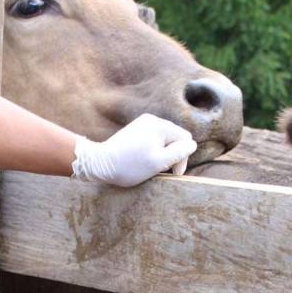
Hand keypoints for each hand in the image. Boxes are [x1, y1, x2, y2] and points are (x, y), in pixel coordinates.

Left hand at [72, 113, 197, 187]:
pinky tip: (143, 160)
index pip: (185, 139)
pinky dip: (152, 150)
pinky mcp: (134, 130)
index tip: (172, 172)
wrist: (99, 163)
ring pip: (164, 140)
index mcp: (160, 125)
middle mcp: (152, 120)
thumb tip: (192, 144)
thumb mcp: (159, 162)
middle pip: (175, 138)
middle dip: (171, 155)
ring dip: (162, 153)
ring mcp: (142, 123)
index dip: (182, 157)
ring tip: (150, 166)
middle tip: (160, 171)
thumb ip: (179, 152)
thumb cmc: (130, 166)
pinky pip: (152, 139)